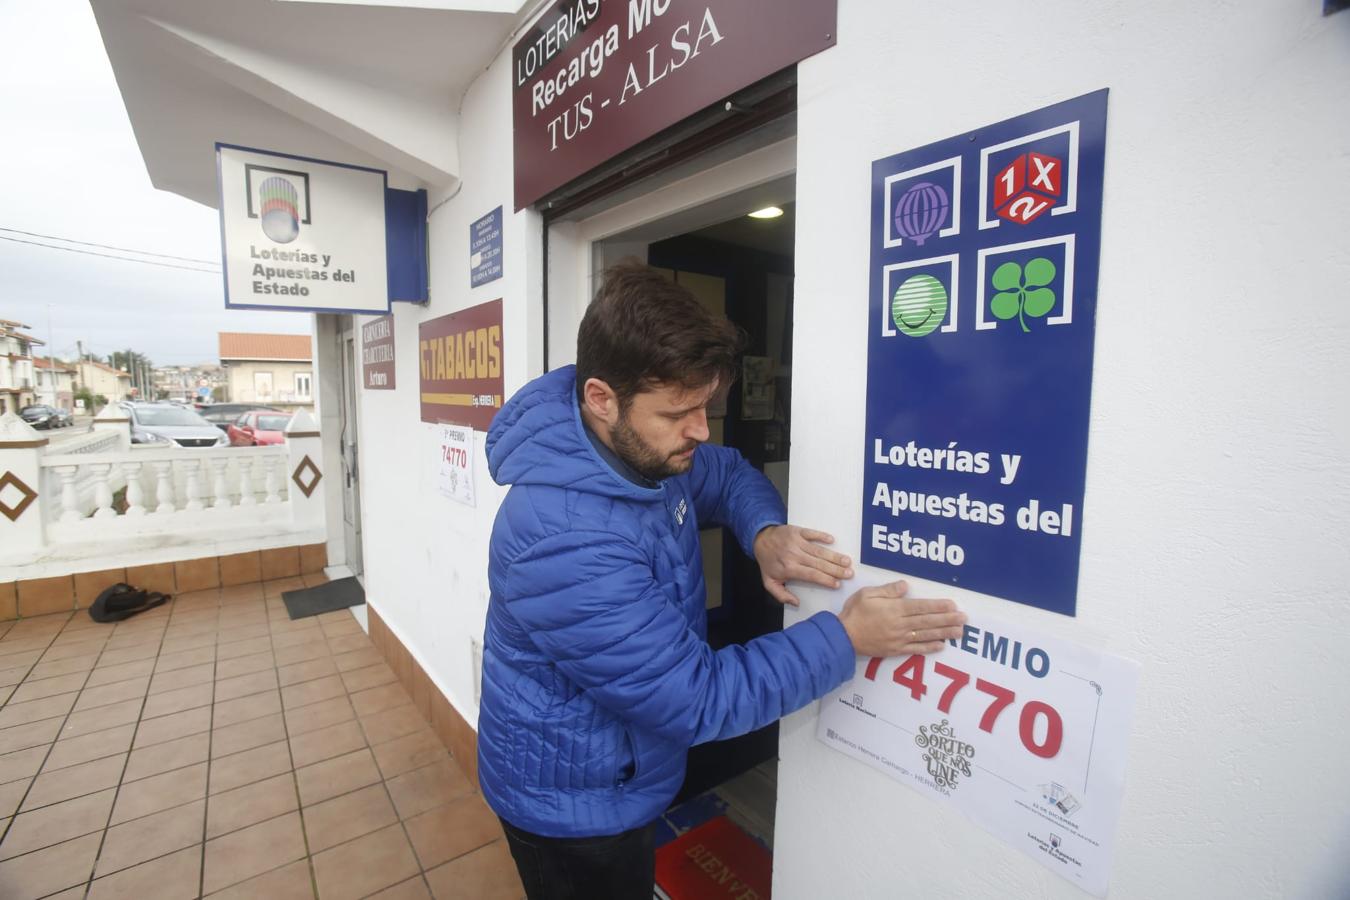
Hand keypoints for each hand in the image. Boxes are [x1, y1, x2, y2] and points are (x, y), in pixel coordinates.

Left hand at [753, 524, 853, 606]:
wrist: (760, 540)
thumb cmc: (768, 562)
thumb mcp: (769, 582)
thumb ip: (781, 595)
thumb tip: (796, 603)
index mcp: (789, 568)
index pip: (811, 575)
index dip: (825, 580)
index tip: (837, 584)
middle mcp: (794, 555)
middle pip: (819, 564)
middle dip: (836, 569)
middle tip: (849, 573)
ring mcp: (796, 542)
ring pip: (818, 551)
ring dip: (834, 556)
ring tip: (847, 561)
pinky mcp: (797, 531)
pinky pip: (811, 533)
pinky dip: (821, 536)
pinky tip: (832, 540)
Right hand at [837, 580, 965, 657]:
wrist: (843, 637)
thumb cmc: (855, 613)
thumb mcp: (867, 594)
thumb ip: (887, 591)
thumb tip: (905, 586)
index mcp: (894, 610)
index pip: (921, 607)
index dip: (938, 606)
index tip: (953, 605)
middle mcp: (900, 625)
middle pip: (928, 621)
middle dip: (947, 619)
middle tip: (964, 618)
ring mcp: (899, 639)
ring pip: (926, 635)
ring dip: (944, 633)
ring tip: (959, 632)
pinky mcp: (896, 650)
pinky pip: (916, 649)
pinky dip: (929, 648)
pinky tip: (942, 646)